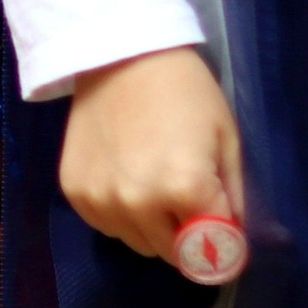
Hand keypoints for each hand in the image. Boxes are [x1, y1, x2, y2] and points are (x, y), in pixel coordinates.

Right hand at [61, 46, 241, 267]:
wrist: (118, 51)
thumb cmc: (184, 91)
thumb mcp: (227, 141)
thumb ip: (233, 202)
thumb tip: (232, 248)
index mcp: (183, 188)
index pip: (215, 253)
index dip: (226, 245)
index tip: (224, 231)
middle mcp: (137, 202)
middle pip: (175, 255)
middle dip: (189, 237)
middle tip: (188, 199)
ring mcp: (99, 198)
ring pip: (140, 244)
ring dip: (153, 228)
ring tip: (154, 184)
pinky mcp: (73, 191)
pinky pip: (108, 226)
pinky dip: (122, 214)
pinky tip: (125, 177)